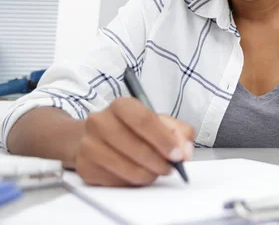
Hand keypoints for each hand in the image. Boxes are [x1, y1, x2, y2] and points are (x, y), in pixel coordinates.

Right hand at [74, 97, 193, 185]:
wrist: (94, 136)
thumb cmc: (131, 128)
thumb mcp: (158, 121)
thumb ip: (178, 131)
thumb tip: (186, 150)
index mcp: (121, 105)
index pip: (143, 120)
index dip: (164, 140)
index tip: (178, 155)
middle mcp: (100, 121)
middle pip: (135, 146)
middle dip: (159, 162)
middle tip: (170, 168)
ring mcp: (88, 145)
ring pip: (125, 167)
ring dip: (147, 174)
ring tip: (156, 172)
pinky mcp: (84, 167)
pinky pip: (115, 181)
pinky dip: (131, 182)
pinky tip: (137, 174)